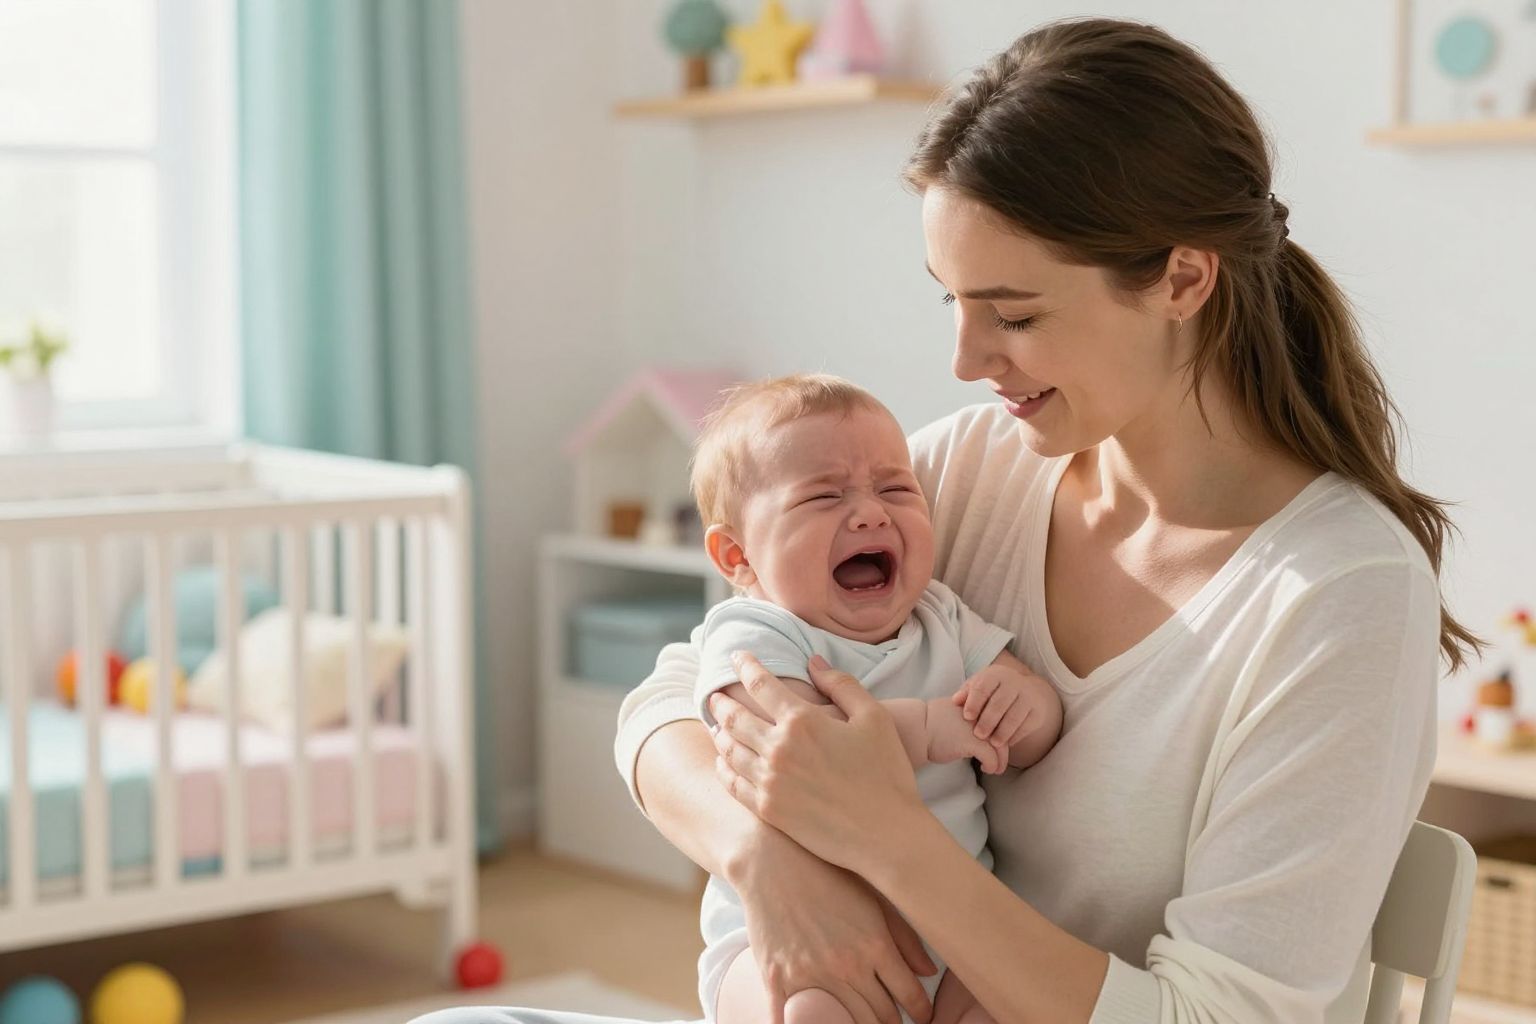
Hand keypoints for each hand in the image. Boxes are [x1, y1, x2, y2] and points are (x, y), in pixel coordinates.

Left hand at [710, 652, 926, 873]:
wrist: (886, 835)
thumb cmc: (887, 774)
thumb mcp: (874, 718)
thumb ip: (842, 685)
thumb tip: (814, 662)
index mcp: (803, 721)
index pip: (761, 684)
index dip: (745, 666)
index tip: (737, 656)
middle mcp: (778, 749)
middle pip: (735, 717)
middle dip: (721, 701)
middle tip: (715, 695)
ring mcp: (770, 782)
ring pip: (729, 750)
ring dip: (718, 732)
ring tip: (715, 724)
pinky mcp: (768, 810)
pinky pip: (733, 784)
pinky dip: (722, 768)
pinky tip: (722, 762)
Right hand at [732, 826, 937, 1023]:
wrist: (772, 861)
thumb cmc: (828, 876)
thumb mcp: (874, 899)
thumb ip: (905, 937)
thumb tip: (929, 972)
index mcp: (874, 945)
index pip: (910, 996)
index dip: (921, 1011)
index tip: (922, 1015)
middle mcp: (845, 965)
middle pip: (880, 1016)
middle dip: (892, 1021)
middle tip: (893, 1020)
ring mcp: (809, 975)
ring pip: (846, 1022)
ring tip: (864, 1021)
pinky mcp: (777, 980)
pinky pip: (791, 1023)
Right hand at [925, 699, 1009, 773]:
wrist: (916, 729)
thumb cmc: (928, 724)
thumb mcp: (952, 713)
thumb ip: (966, 717)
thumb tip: (976, 730)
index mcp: (975, 705)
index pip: (996, 719)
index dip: (998, 735)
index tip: (996, 747)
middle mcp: (979, 714)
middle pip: (1001, 732)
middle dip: (1003, 751)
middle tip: (1001, 763)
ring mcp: (977, 728)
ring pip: (1000, 746)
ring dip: (1001, 761)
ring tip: (996, 769)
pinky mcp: (973, 742)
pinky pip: (991, 758)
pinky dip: (992, 766)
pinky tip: (985, 769)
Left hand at [950, 663, 1053, 748]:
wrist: (1027, 692)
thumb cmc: (993, 691)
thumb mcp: (978, 687)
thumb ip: (966, 694)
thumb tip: (955, 701)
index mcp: (996, 674)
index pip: (984, 687)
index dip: (974, 702)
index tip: (967, 717)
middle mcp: (1015, 682)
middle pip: (999, 702)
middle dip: (988, 720)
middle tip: (978, 735)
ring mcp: (1029, 696)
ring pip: (1015, 716)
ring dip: (1003, 732)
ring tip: (993, 743)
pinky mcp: (1038, 712)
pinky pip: (1027, 726)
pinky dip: (1016, 736)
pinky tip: (1006, 743)